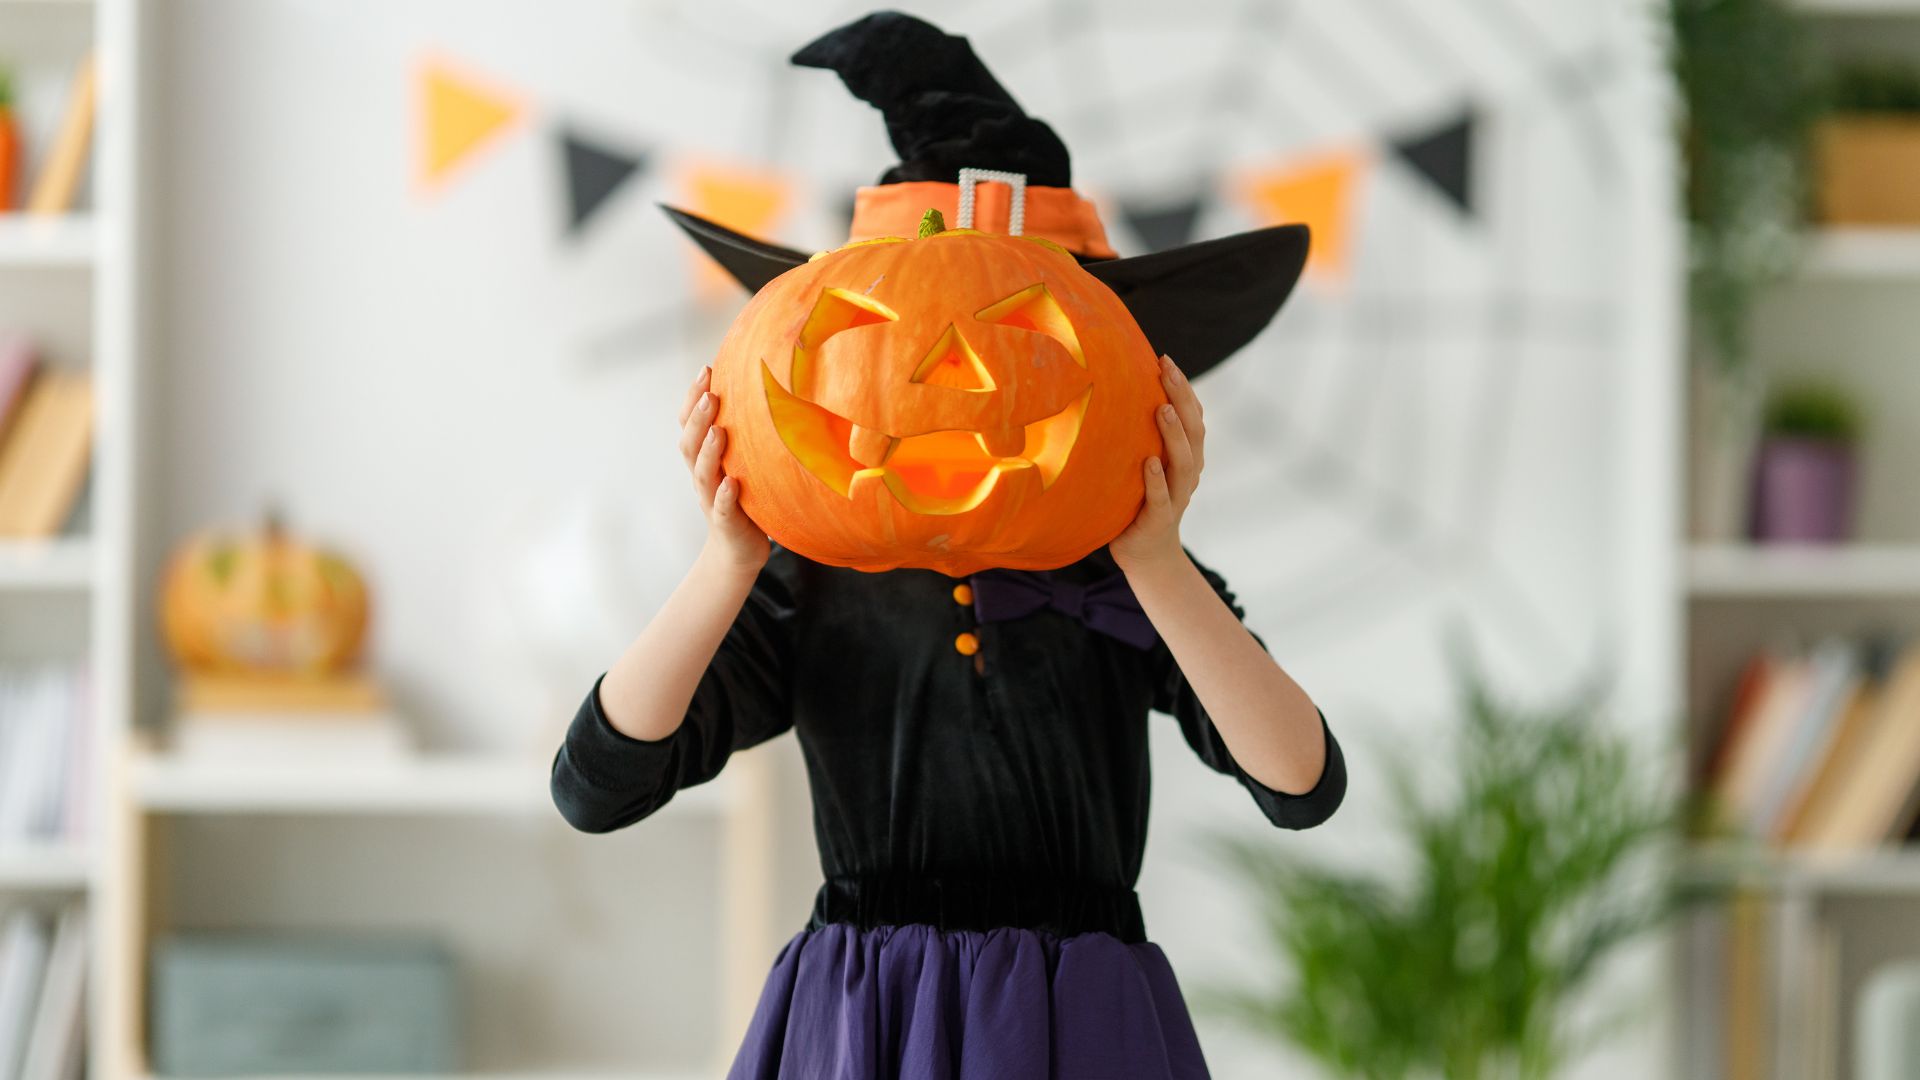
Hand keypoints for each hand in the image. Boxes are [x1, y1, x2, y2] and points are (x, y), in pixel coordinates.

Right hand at [677, 365, 768, 572]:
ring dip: (708, 451)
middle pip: (690, 444)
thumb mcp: (743, 462)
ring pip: (702, 474)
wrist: (738, 550)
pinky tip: (732, 482)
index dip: (693, 398)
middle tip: (710, 394)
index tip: (706, 369)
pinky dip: (725, 494)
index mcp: (704, 458)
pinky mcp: (726, 523)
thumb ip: (746, 433)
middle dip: (698, 417)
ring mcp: (712, 499)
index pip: (690, 424)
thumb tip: (772, 388)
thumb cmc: (745, 497)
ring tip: (717, 431)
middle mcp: (703, 476)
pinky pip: (723, 507)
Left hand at [1111, 354, 1201, 574]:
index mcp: (1187, 456)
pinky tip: (1148, 462)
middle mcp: (1188, 473)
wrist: (1147, 554)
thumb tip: (1106, 392)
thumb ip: (1137, 436)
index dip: (1183, 388)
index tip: (1165, 359)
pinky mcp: (1159, 519)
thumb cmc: (1140, 501)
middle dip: (1182, 398)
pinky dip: (1156, 480)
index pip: (1193, 416)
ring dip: (1174, 434)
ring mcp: (1177, 497)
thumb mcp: (1144, 464)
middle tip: (1167, 371)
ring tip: (1162, 410)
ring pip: (1184, 462)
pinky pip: (1160, 498)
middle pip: (1194, 431)